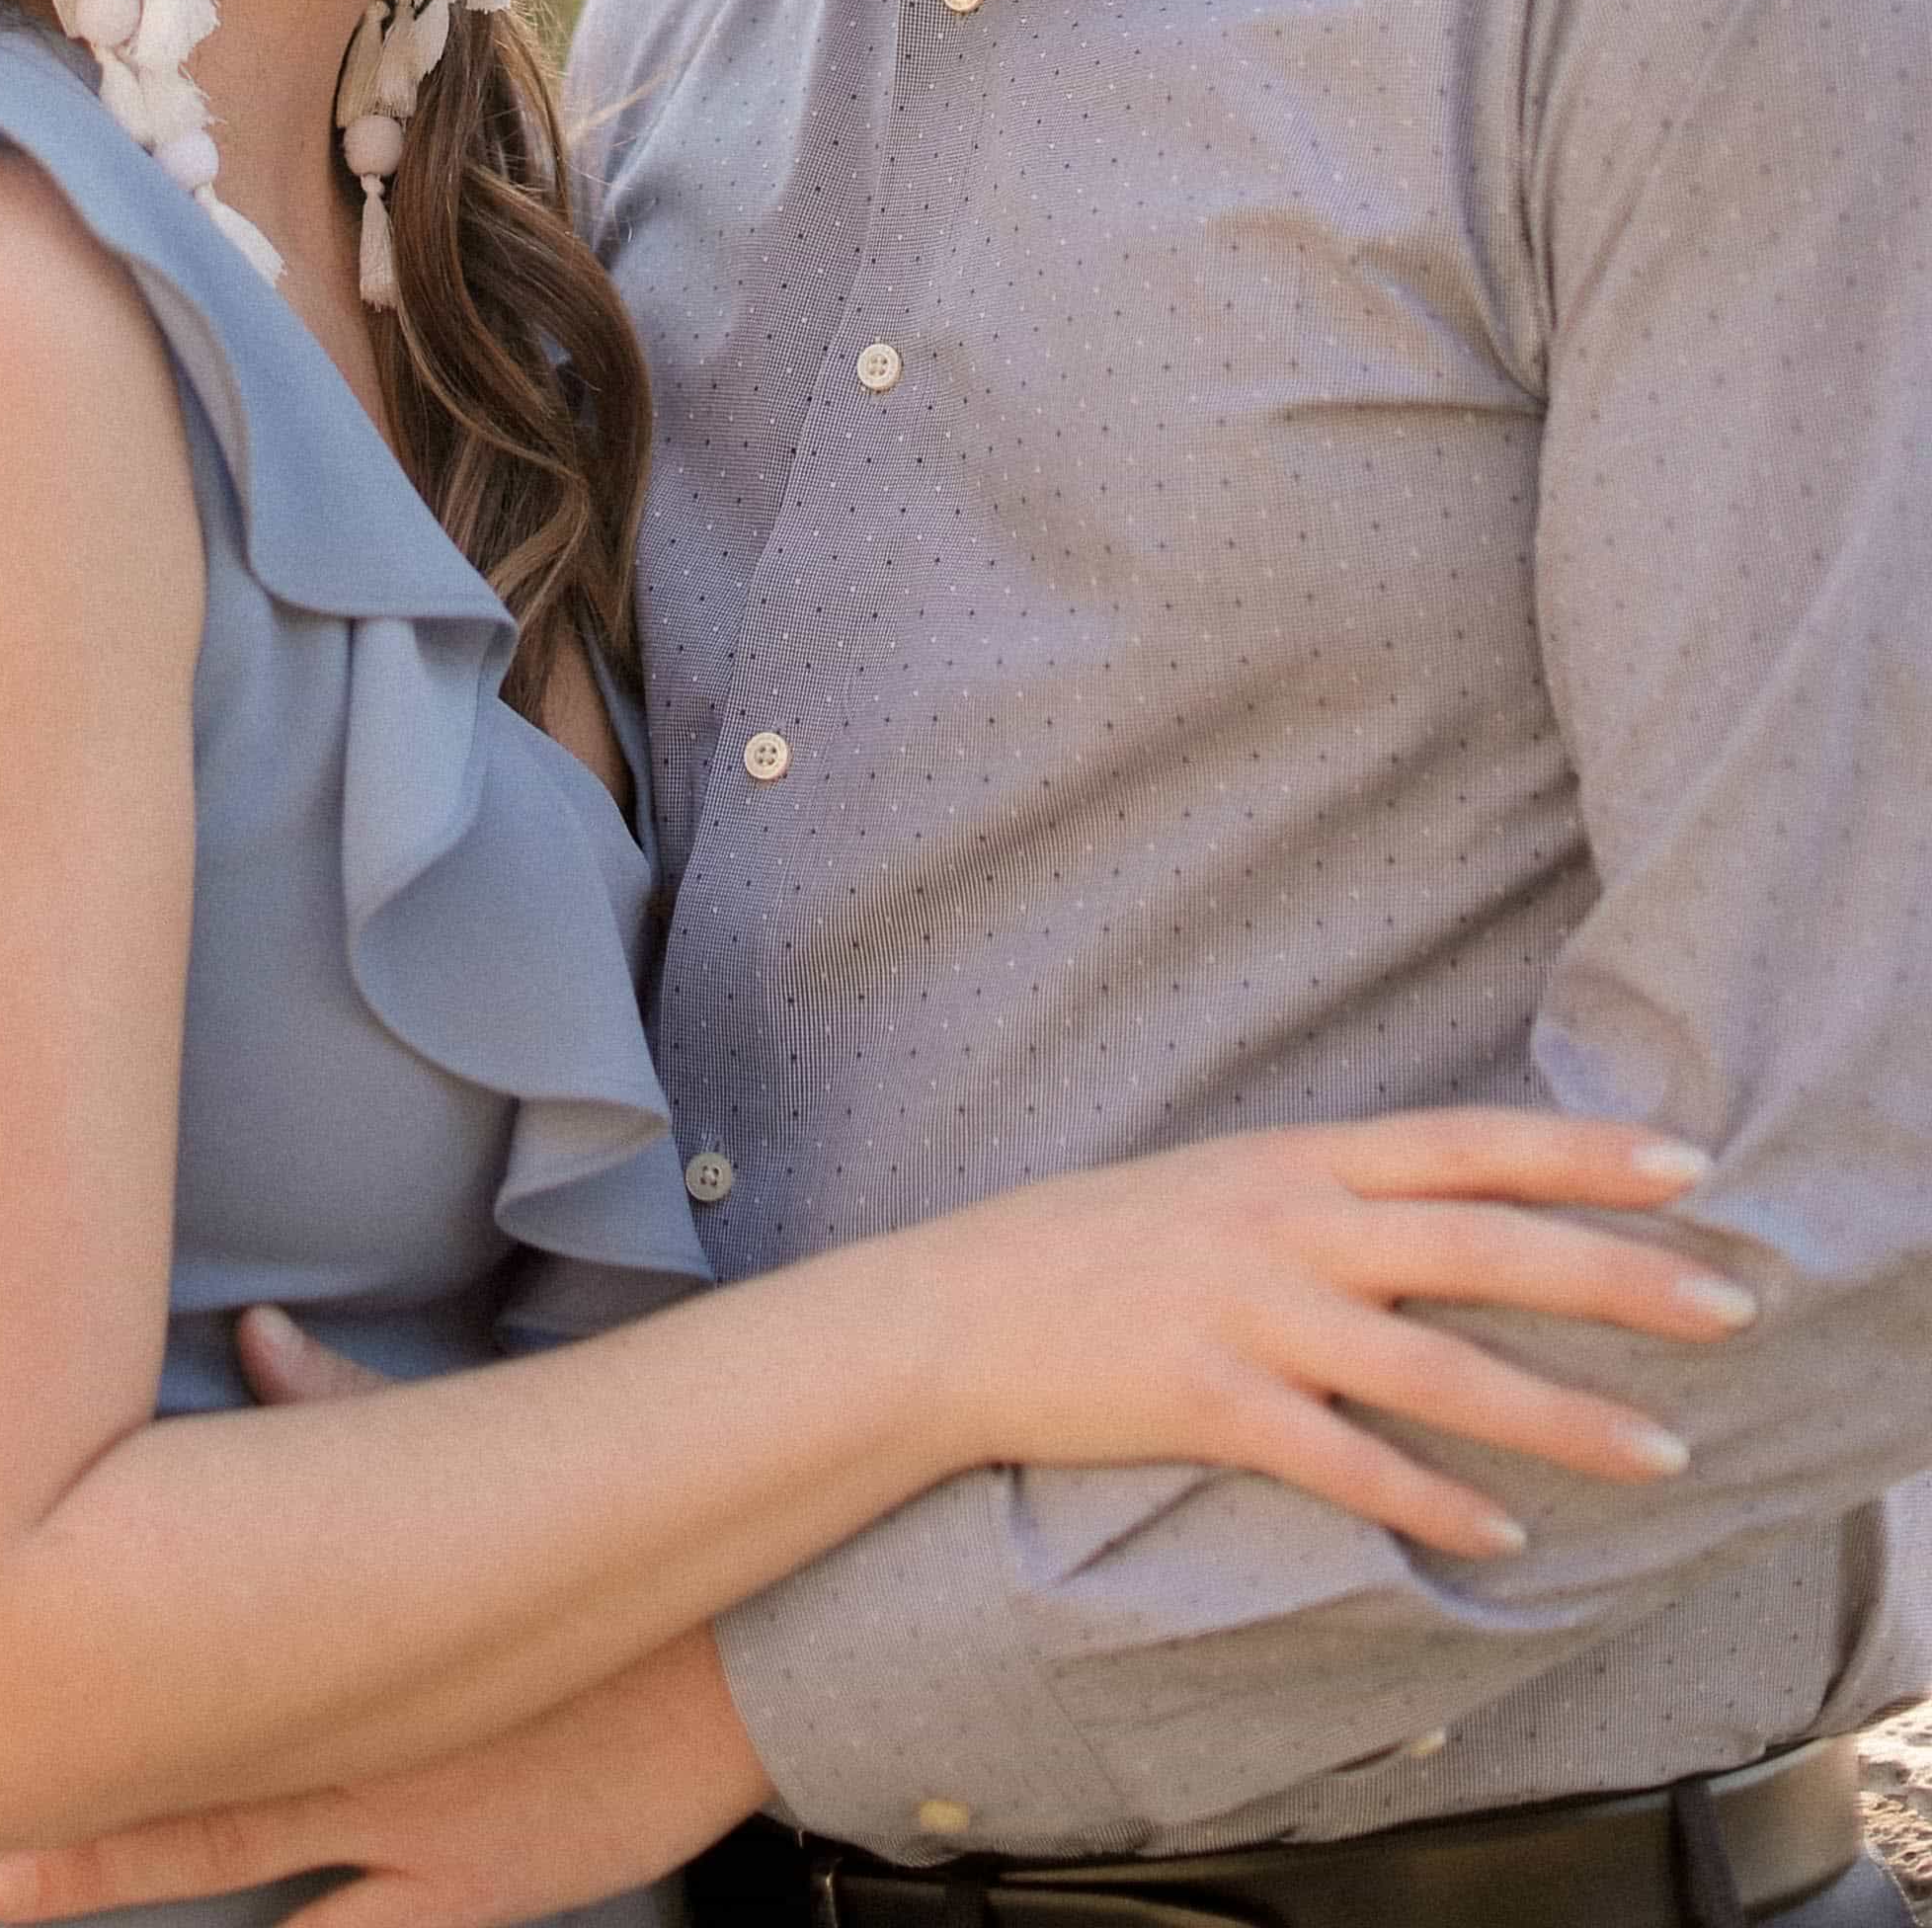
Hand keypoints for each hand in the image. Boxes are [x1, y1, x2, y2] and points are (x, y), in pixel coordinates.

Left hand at [0, 1318, 764, 1922]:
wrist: (750, 1650)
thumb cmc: (613, 1549)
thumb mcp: (484, 1465)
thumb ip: (353, 1403)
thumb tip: (253, 1332)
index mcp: (359, 1647)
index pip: (194, 1688)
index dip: (89, 1723)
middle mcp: (370, 1756)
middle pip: (202, 1814)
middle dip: (89, 1850)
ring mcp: (422, 1840)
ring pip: (263, 1883)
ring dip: (161, 1886)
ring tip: (46, 1901)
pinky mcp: (482, 1893)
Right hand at [931, 1108, 1749, 1556]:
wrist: (951, 1310)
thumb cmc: (1093, 1246)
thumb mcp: (1220, 1181)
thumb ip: (1328, 1189)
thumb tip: (1449, 1201)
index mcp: (1294, 1160)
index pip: (1464, 1143)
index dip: (1578, 1150)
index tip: (1689, 1164)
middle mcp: (1284, 1223)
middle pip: (1478, 1243)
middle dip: (1613, 1275)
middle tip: (1729, 1305)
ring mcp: (1245, 1311)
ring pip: (1432, 1364)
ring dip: (1556, 1413)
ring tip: (1660, 1451)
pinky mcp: (1204, 1401)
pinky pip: (1338, 1460)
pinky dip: (1425, 1500)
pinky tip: (1496, 1536)